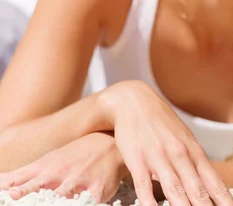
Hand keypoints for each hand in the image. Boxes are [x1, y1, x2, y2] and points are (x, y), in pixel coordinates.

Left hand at [0, 132, 126, 201]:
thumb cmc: (75, 155)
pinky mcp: (97, 192)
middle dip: (26, 195)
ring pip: (63, 198)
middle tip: (16, 196)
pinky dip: (81, 204)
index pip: (20, 184)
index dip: (13, 192)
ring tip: (53, 200)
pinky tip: (78, 204)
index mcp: (44, 170)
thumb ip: (22, 176)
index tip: (9, 195)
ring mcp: (79, 183)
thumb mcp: (47, 161)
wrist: (110, 144)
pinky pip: (88, 203)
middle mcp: (59, 176)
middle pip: (38, 191)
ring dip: (56, 200)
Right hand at [99, 81, 232, 205]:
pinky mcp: (137, 161)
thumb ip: (195, 163)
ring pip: (175, 189)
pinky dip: (150, 203)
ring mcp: (159, 158)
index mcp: (194, 151)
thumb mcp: (184, 139)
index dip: (225, 200)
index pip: (214, 181)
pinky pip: (144, 187)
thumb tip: (211, 185)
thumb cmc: (162, 123)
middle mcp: (180, 155)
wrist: (135, 101)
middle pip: (197, 189)